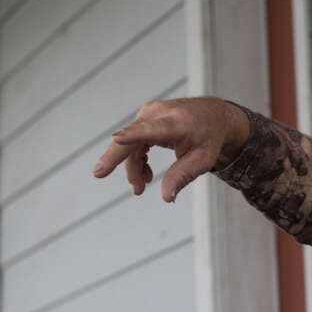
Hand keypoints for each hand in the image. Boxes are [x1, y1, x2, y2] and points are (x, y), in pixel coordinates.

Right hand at [91, 97, 250, 201]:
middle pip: (132, 137)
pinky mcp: (146, 118)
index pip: (152, 129)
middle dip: (115, 157)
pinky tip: (145, 174)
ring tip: (140, 187)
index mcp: (177, 122)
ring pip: (131, 143)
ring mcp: (150, 114)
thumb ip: (183, 176)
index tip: (117, 139)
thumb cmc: (208, 138)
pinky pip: (134, 141)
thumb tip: (166, 197)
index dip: (133, 135)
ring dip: (133, 167)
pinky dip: (136, 159)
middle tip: (98, 174)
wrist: (213, 117)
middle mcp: (160, 114)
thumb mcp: (203, 160)